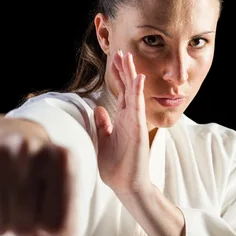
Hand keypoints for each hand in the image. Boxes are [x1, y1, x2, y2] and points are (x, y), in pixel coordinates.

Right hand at [0, 114, 76, 235]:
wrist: (3, 137)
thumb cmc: (39, 182)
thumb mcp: (65, 203)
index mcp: (62, 159)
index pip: (57, 229)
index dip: (50, 232)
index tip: (47, 211)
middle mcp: (28, 149)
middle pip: (24, 229)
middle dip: (23, 227)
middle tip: (21, 204)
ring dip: (0, 226)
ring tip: (3, 200)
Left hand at [94, 49, 150, 195]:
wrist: (127, 185)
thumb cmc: (117, 167)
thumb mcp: (104, 140)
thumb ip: (103, 124)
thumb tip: (97, 109)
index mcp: (121, 119)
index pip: (120, 92)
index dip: (117, 76)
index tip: (114, 60)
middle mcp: (129, 117)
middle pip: (127, 88)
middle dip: (123, 69)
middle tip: (121, 50)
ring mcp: (134, 121)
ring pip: (132, 92)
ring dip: (130, 74)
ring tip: (127, 57)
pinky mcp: (137, 128)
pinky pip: (137, 106)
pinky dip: (137, 91)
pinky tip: (138, 78)